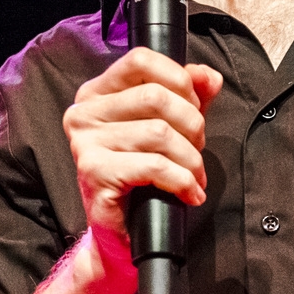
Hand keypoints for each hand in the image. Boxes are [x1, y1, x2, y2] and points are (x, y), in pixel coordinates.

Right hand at [61, 48, 222, 275]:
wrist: (120, 232)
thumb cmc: (141, 178)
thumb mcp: (169, 128)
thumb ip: (188, 97)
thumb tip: (210, 76)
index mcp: (97, 94)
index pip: (141, 60)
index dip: (179, 80)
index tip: (193, 107)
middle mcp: (84, 113)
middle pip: (156, 96)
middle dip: (191, 125)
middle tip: (196, 149)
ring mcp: (85, 143)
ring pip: (159, 133)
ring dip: (190, 159)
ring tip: (193, 175)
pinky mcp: (95, 173)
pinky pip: (154, 166)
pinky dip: (182, 180)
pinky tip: (189, 192)